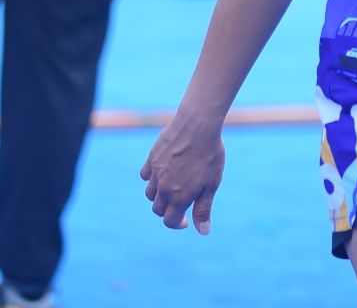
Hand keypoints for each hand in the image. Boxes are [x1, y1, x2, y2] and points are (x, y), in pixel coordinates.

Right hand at [141, 112, 226, 233]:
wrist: (198, 125)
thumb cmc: (210, 155)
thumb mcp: (212, 184)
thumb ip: (204, 209)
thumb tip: (202, 231)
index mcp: (179, 197)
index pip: (170, 221)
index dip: (178, 224)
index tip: (186, 220)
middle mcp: (163, 188)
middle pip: (158, 209)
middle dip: (168, 210)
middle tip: (180, 202)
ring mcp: (155, 173)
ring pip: (150, 193)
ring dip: (159, 195)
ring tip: (173, 186)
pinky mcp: (151, 158)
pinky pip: (145, 175)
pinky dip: (152, 178)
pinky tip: (163, 172)